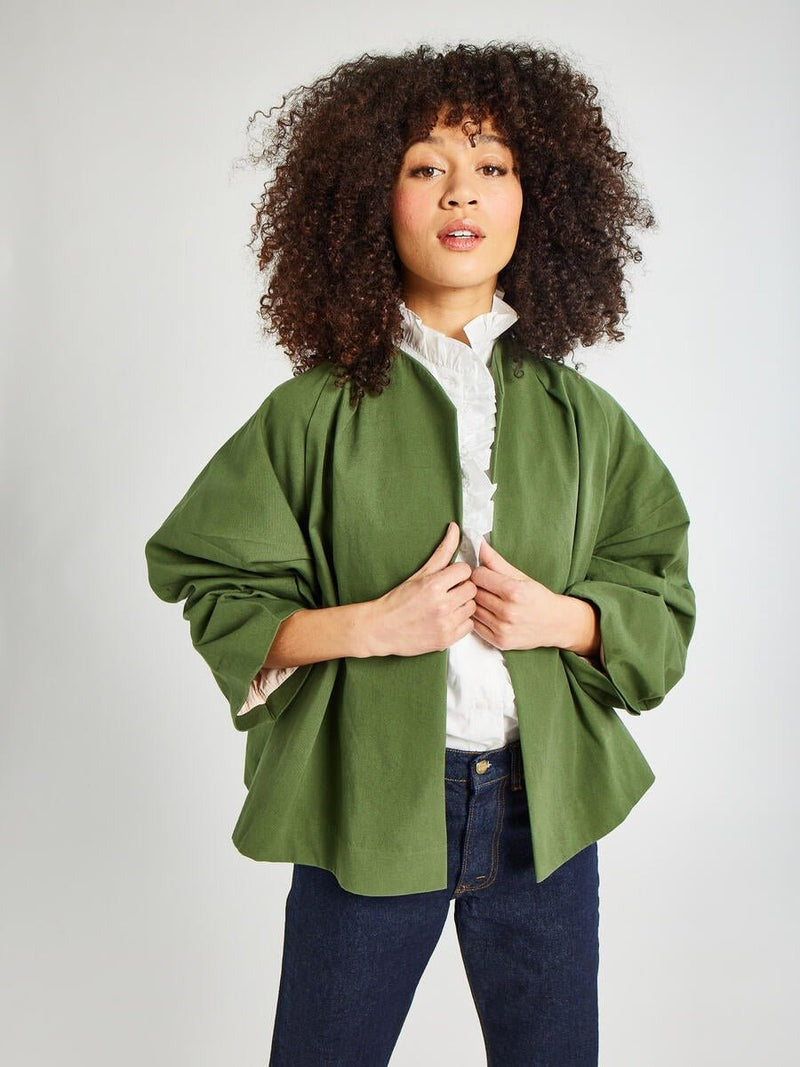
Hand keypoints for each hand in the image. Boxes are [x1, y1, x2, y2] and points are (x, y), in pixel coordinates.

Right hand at [368, 522, 476, 656]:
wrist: (381, 629)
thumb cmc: (399, 599)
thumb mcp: (420, 572)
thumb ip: (442, 551)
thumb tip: (455, 528)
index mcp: (434, 585)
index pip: (465, 570)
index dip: (458, 573)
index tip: (450, 578)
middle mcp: (442, 605)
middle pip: (471, 589)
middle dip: (462, 588)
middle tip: (449, 592)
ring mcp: (445, 624)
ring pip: (472, 607)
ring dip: (463, 605)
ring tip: (448, 606)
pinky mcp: (447, 640)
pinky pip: (469, 626)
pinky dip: (461, 622)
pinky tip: (447, 619)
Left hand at [470, 537, 598, 654]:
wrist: (557, 624)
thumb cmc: (538, 597)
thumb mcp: (521, 576)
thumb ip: (497, 561)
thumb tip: (479, 544)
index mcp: (514, 591)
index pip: (478, 575)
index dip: (479, 572)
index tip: (485, 574)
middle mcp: (508, 612)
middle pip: (474, 592)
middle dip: (477, 587)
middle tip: (485, 587)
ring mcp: (503, 629)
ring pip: (473, 609)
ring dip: (476, 602)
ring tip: (488, 599)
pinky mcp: (499, 642)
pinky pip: (475, 626)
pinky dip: (478, 618)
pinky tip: (489, 613)